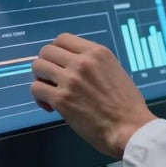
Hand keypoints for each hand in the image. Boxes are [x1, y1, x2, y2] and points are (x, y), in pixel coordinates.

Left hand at [31, 33, 156, 157]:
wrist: (129, 128)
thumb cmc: (126, 103)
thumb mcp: (114, 70)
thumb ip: (94, 63)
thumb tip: (75, 63)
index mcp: (97, 52)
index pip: (63, 38)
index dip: (57, 50)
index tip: (60, 63)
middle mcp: (82, 61)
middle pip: (47, 50)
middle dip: (46, 63)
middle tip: (52, 78)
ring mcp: (70, 79)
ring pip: (38, 66)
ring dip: (40, 78)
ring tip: (50, 91)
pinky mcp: (61, 99)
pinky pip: (36, 89)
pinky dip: (39, 97)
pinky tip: (50, 107)